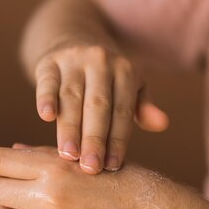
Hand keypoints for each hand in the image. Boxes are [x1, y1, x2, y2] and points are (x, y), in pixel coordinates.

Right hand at [34, 43, 168, 173]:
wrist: (74, 41)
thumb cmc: (107, 79)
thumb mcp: (130, 87)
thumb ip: (143, 108)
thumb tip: (162, 124)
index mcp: (125, 70)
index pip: (122, 110)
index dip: (118, 139)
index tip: (112, 166)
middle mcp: (101, 61)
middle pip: (98, 105)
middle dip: (94, 139)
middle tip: (91, 167)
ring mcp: (73, 59)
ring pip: (71, 98)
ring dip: (69, 128)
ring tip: (69, 155)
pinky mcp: (49, 62)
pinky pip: (47, 82)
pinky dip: (46, 98)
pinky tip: (46, 117)